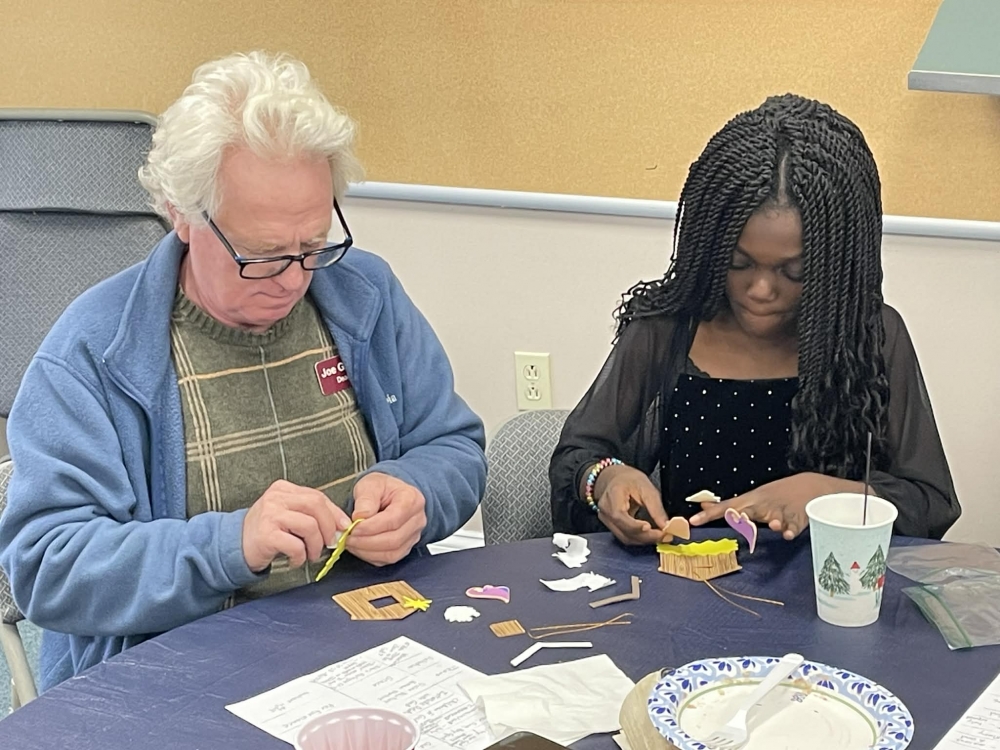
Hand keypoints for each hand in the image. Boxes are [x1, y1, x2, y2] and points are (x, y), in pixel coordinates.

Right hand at [242, 480, 350, 571]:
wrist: (234, 546)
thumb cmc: (267, 531)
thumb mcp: (287, 514)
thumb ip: (310, 515)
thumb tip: (340, 526)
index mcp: (284, 489)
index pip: (317, 496)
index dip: (335, 513)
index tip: (343, 527)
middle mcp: (276, 497)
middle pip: (316, 506)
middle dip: (329, 527)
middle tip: (330, 543)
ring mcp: (270, 514)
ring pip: (310, 526)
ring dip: (316, 545)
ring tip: (311, 555)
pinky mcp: (266, 534)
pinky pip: (296, 545)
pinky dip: (301, 557)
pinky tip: (295, 560)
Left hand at [347, 472, 426, 565]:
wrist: (391, 495)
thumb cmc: (382, 488)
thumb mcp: (371, 484)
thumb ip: (366, 499)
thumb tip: (360, 517)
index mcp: (412, 500)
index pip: (394, 519)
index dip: (371, 527)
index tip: (353, 527)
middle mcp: (417, 520)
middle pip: (394, 540)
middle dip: (367, 541)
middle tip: (348, 537)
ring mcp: (413, 537)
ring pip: (392, 553)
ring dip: (367, 551)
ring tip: (350, 543)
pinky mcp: (405, 548)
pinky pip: (388, 559)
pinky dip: (370, 556)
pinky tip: (358, 547)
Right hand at [594, 465, 668, 545]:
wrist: (617, 479)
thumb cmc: (629, 479)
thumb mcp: (646, 487)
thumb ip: (656, 508)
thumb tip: (666, 525)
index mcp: (612, 496)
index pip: (619, 516)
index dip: (635, 526)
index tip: (651, 528)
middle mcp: (605, 511)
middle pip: (624, 531)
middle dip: (646, 536)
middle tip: (664, 536)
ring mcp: (607, 520)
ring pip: (625, 537)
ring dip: (644, 540)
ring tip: (660, 536)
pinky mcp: (612, 526)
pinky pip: (625, 536)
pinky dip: (639, 538)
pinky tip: (651, 535)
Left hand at [689, 473, 861, 539]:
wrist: (809, 486)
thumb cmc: (774, 495)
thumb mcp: (751, 498)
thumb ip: (728, 506)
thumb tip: (703, 506)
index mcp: (751, 500)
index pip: (726, 507)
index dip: (710, 515)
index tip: (693, 521)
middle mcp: (763, 505)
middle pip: (749, 511)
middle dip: (739, 516)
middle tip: (732, 519)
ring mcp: (781, 511)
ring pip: (775, 518)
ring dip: (774, 522)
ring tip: (774, 526)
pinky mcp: (798, 518)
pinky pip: (793, 526)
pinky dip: (790, 530)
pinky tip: (787, 534)